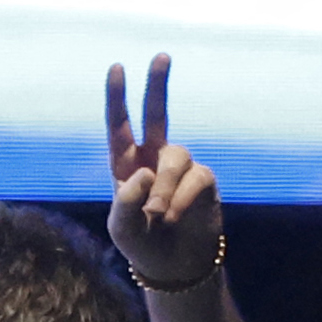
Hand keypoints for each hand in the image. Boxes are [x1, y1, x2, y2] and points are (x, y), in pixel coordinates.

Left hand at [104, 55, 222, 290]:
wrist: (173, 265)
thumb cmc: (141, 244)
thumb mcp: (122, 228)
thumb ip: (126, 201)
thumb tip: (144, 172)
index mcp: (126, 166)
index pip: (120, 127)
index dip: (118, 98)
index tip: (117, 67)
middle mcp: (154, 159)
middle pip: (157, 114)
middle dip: (158, 85)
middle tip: (161, 55)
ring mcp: (181, 168)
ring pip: (174, 158)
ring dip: (164, 188)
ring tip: (158, 216)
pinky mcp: (203, 180)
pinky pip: (194, 178)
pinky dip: (180, 200)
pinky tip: (173, 218)